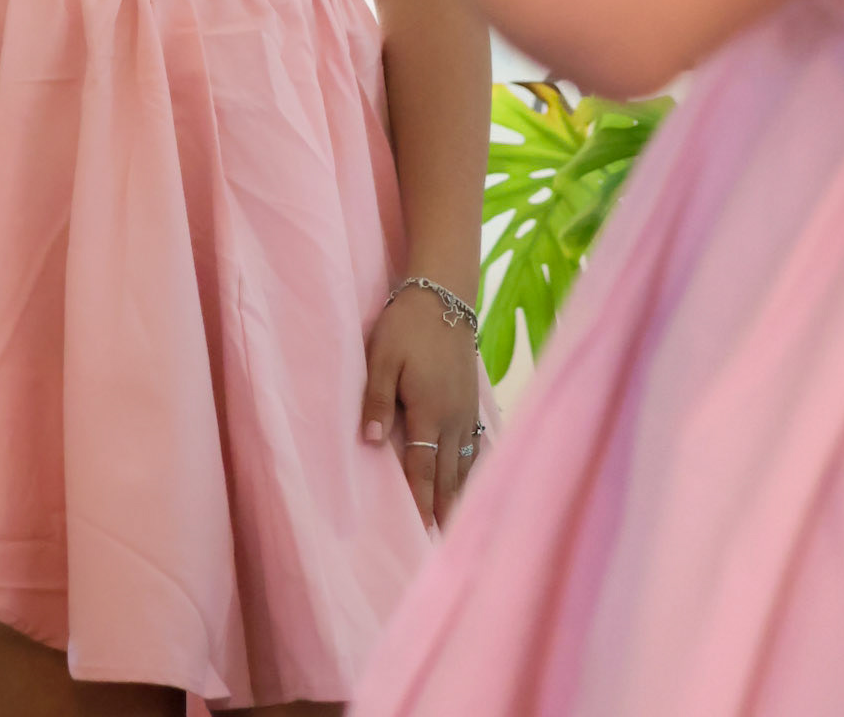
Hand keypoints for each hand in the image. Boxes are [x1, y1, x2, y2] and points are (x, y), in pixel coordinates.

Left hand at [361, 287, 482, 529]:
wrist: (444, 295)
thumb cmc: (406, 326)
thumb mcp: (382, 357)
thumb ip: (377, 400)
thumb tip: (369, 443)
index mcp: (429, 411)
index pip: (422, 468)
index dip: (419, 502)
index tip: (419, 534)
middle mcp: (452, 418)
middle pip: (447, 475)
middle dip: (443, 510)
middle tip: (441, 547)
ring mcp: (466, 411)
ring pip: (464, 464)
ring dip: (459, 495)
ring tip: (455, 527)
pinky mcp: (471, 401)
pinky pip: (473, 447)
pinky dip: (471, 471)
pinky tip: (470, 484)